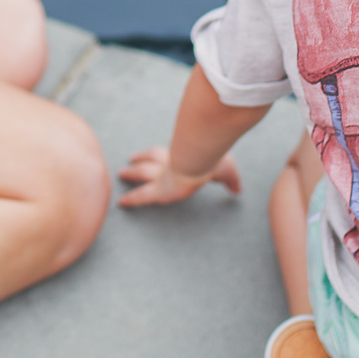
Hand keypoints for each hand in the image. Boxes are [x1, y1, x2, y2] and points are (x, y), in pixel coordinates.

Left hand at [117, 145, 241, 207]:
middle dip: (141, 159)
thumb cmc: (214, 159)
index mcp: (184, 155)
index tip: (151, 154)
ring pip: (142, 173)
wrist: (202, 158)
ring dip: (131, 173)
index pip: (168, 154)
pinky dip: (131, 199)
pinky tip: (121, 203)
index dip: (159, 154)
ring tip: (122, 173)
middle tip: (131, 159)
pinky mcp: (159, 191)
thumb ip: (231, 181)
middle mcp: (170, 162)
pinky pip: (141, 196)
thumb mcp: (227, 169)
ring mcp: (162, 176)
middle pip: (151, 158)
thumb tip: (237, 190)